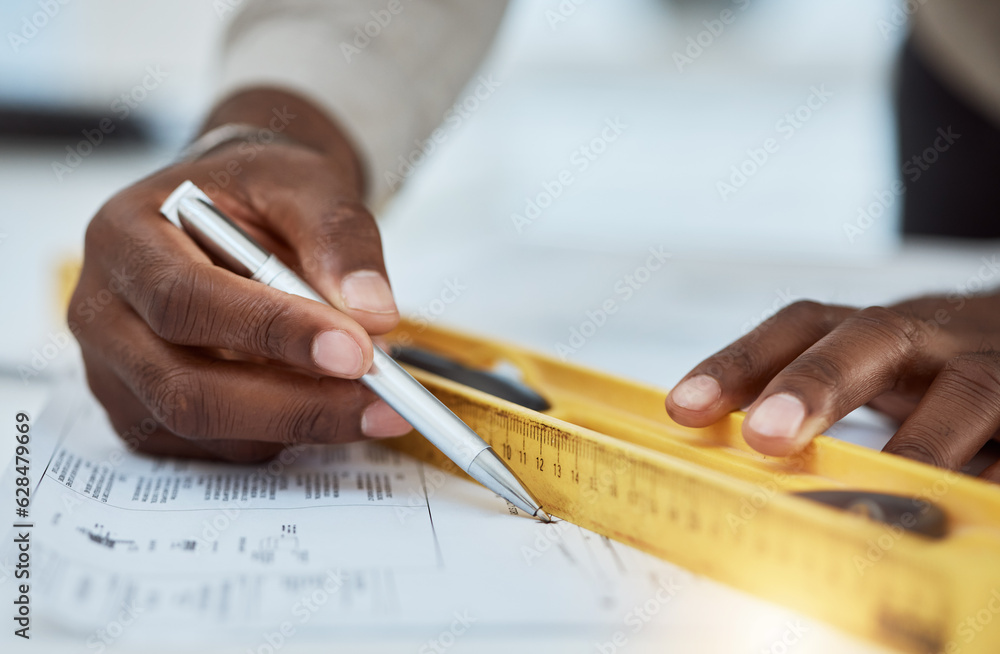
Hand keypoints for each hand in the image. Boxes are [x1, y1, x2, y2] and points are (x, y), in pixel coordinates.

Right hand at [70, 89, 410, 461]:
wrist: (234, 211)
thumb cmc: (258, 193)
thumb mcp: (306, 184)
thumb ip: (339, 239)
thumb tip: (372, 315)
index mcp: (125, 237)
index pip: (185, 299)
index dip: (272, 332)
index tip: (355, 352)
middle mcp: (104, 311)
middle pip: (183, 387)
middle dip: (294, 405)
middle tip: (382, 403)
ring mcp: (116, 372)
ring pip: (204, 428)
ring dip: (297, 423)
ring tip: (369, 396)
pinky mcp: (144, 414)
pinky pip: (215, 448)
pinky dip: (281, 434)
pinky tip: (323, 398)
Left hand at [665, 295, 999, 480]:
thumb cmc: (932, 366)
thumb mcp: (870, 368)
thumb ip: (812, 401)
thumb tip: (723, 446)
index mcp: (874, 328)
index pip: (799, 327)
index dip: (741, 362)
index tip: (685, 407)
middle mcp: (932, 334)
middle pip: (873, 340)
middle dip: (815, 385)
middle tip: (767, 436)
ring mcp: (993, 365)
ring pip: (967, 392)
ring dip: (918, 444)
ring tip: (877, 494)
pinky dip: (992, 474)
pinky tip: (962, 508)